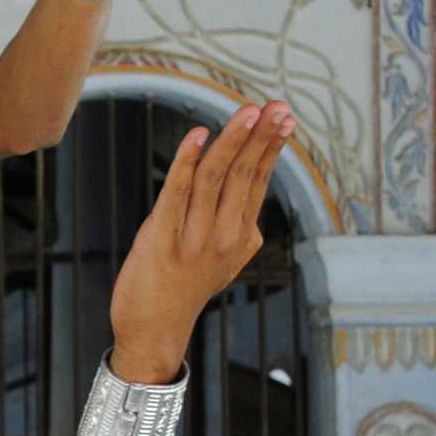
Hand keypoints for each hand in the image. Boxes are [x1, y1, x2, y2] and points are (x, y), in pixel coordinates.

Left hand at [109, 101, 292, 380]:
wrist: (153, 331)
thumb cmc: (184, 290)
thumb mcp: (222, 263)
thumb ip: (238, 232)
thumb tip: (251, 203)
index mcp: (241, 237)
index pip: (259, 181)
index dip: (269, 147)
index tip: (282, 117)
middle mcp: (224, 236)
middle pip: (244, 175)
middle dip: (260, 136)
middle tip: (275, 105)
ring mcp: (194, 238)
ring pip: (216, 178)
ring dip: (232, 141)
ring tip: (246, 111)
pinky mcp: (162, 237)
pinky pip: (178, 192)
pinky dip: (188, 160)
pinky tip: (198, 135)